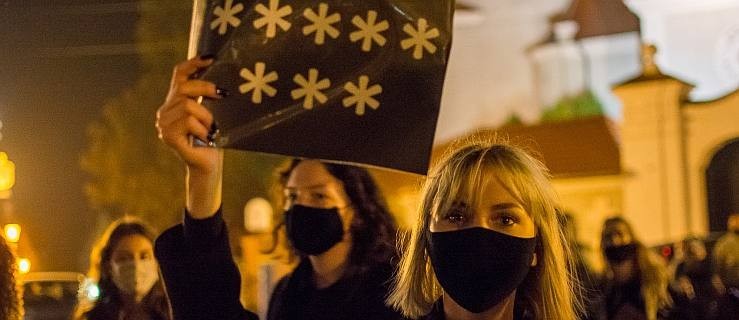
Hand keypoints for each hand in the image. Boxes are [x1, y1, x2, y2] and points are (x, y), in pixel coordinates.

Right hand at [156, 57, 223, 217]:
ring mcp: (163, 124)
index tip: (211, 58)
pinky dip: (202, 129)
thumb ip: (208, 98)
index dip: (193, 64)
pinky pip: (189, 122)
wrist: (208, 166)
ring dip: (206, 117)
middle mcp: (165, 111)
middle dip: (205, 88)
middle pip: (183, 87)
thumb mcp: (211, 114)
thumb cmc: (213, 140)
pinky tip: (206, 138)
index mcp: (174, 102)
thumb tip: (222, 80)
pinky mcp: (168, 136)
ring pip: (188, 106)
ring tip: (211, 130)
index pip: (178, 75)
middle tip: (222, 94)